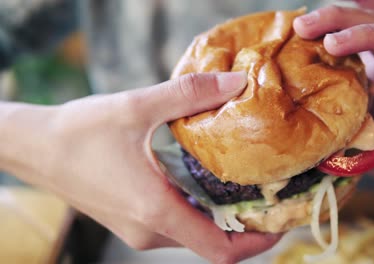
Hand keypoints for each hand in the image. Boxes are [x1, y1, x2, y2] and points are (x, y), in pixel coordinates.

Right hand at [2, 72, 279, 262]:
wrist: (36, 150)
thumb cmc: (79, 133)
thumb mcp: (136, 106)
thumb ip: (189, 95)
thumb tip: (236, 84)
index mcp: (154, 210)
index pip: (219, 249)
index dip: (257, 242)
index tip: (281, 221)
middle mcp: (148, 230)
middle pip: (212, 243)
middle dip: (247, 225)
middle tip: (271, 193)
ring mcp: (139, 230)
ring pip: (195, 235)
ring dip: (224, 217)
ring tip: (247, 185)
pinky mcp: (133, 222)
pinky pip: (178, 226)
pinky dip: (201, 212)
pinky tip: (208, 181)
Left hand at [294, 1, 373, 190]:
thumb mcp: (357, 143)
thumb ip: (334, 138)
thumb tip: (299, 149)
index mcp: (369, 73)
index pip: (344, 39)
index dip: (320, 30)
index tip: (293, 32)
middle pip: (362, 26)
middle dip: (331, 20)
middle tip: (303, 25)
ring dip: (361, 32)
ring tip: (333, 40)